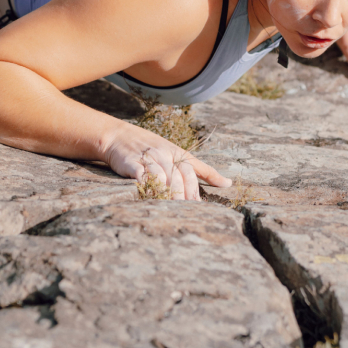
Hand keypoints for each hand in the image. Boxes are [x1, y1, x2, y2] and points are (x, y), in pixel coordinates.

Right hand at [102, 120, 230, 200]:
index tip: (200, 205)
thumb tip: (228, 183)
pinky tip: (150, 197)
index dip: (195, 189)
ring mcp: (148, 158)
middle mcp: (164, 155)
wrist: (120, 136)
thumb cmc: (154, 148)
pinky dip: (147, 186)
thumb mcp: (180, 154)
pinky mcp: (131, 163)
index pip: (191, 172)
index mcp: (178, 153)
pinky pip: (141, 175)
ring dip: (167, 192)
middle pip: (177, 176)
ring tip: (171, 207)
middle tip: (186, 211)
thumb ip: (203, 170)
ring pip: (161, 176)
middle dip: (183, 194)